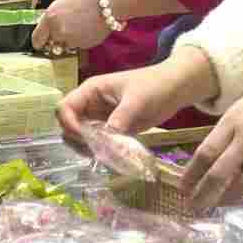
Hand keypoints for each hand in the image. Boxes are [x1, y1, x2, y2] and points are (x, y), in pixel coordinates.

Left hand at [34, 0, 115, 55]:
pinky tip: (92, 25)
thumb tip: (52, 24)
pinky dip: (84, 37)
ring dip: (72, 37)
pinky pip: (81, 43)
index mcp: (51, 17)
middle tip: (70, 25)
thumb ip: (55, 15)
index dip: (39, 41)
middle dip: (59, 37)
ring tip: (84, 22)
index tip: (41, 43)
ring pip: (68, 43)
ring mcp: (73, 40)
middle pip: (53, 42)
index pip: (37, 38)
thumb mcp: (64, 0)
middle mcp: (59, 32)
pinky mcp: (86, 45)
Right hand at [57, 50, 216, 143]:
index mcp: (91, 90)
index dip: (69, 124)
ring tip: (107, 155)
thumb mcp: (137, 100)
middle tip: (98, 150)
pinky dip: (102, 152)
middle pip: (69, 126)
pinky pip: (99, 143)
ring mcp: (100, 118)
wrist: (177, 88)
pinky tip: (114, 157)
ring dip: (89, 148)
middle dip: (78, 140)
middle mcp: (91, 105)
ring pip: (82, 138)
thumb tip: (106, 141)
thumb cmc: (155, 86)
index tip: (86, 138)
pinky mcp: (112, 130)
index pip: (64, 108)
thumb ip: (120, 119)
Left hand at [180, 67, 242, 213]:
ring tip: (217, 208)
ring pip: (238, 185)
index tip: (183, 188)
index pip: (205, 153)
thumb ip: (228, 130)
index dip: (191, 174)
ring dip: (225, 201)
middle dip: (203, 194)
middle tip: (194, 207)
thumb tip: (212, 155)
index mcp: (232, 121)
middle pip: (217, 174)